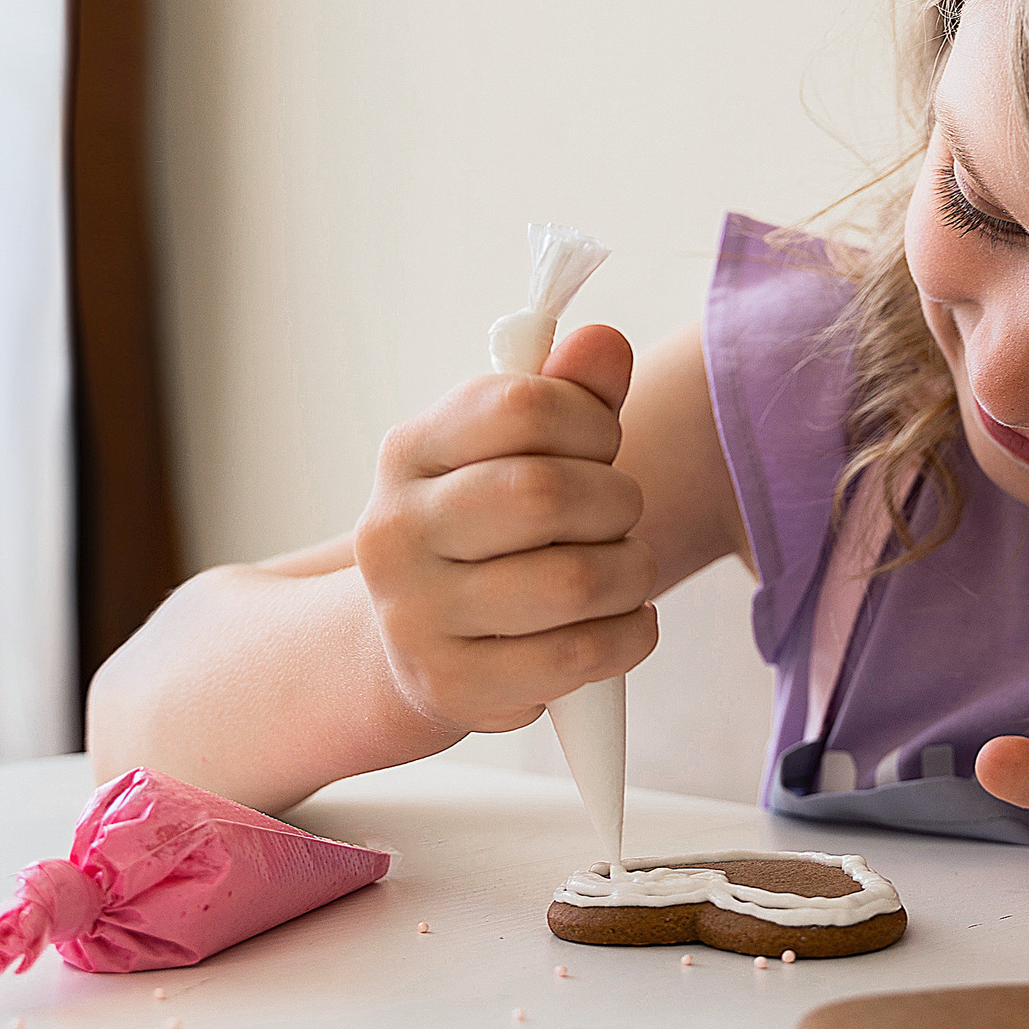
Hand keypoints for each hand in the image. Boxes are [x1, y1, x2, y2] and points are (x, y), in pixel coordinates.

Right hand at [352, 325, 658, 735]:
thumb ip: (568, 395)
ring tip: (625, 570)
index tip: (601, 445)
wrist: (411, 645)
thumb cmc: (486, 531)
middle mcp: (396, 531)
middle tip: (621, 515)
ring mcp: (416, 616)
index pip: (522, 405)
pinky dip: (630, 633)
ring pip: (573, 581)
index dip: (591, 420)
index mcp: (409, 453)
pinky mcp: (453, 685)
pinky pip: (579, 654)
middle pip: (546, 493)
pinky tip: (625, 621)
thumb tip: (606, 343)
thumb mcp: (512, 453)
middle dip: (616, 502)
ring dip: (632, 571)